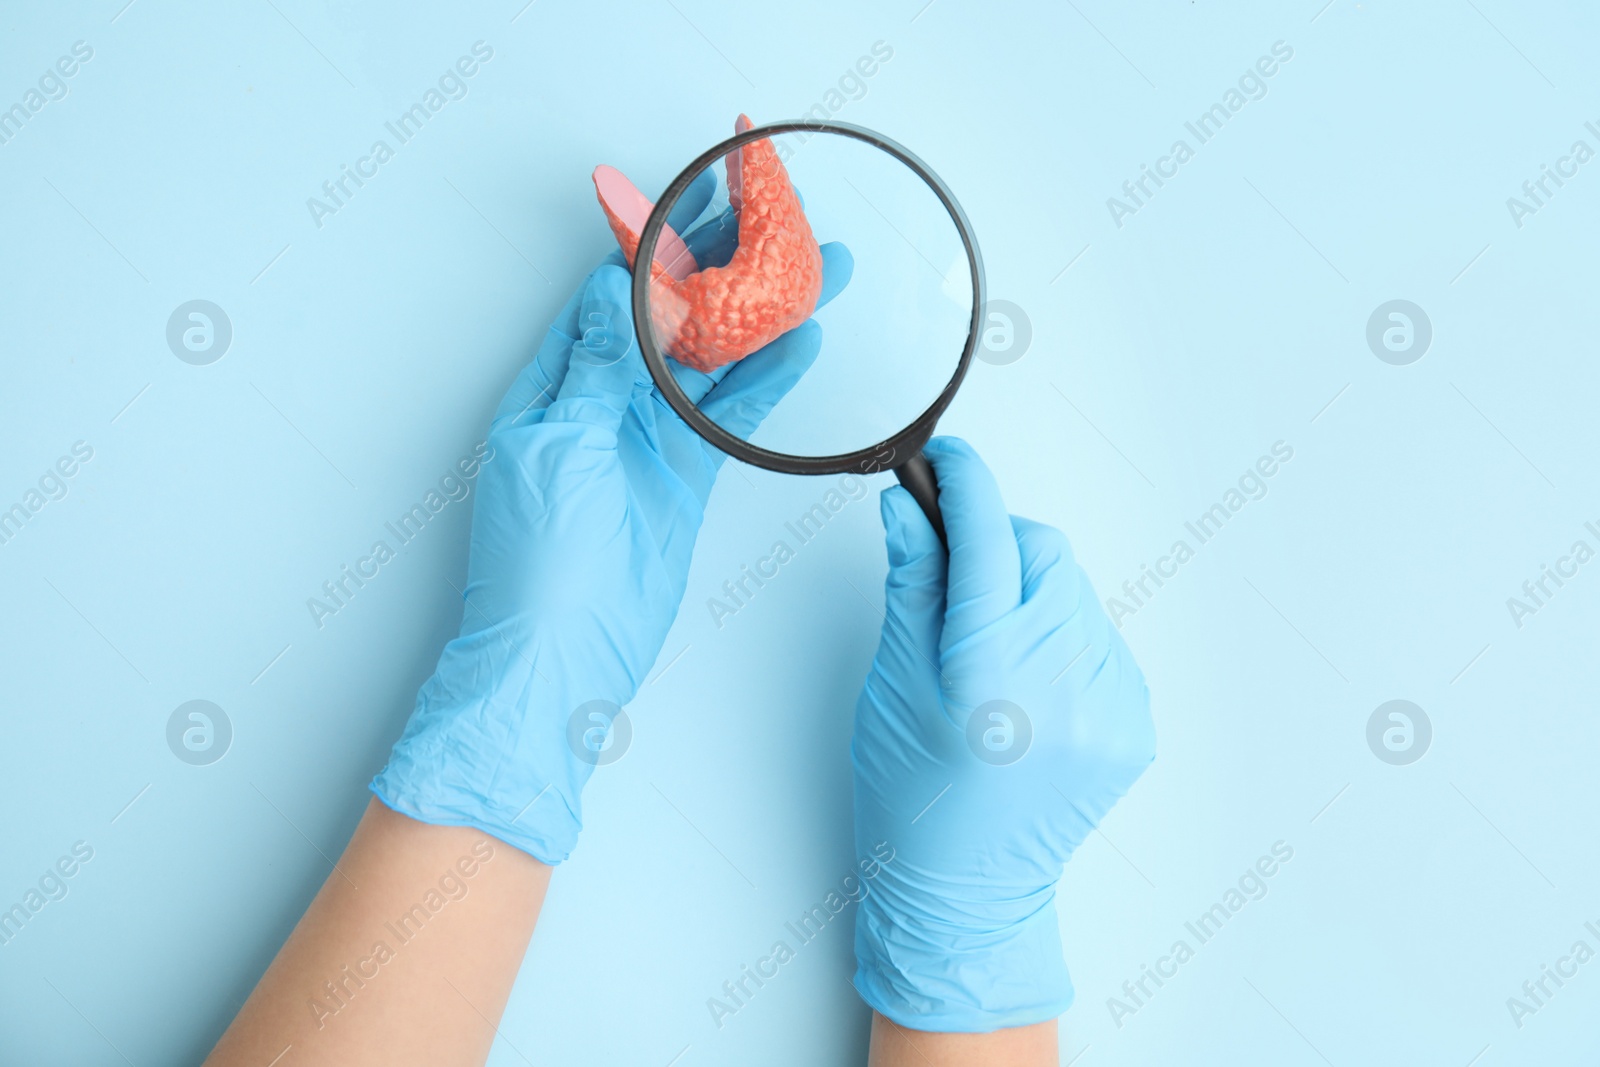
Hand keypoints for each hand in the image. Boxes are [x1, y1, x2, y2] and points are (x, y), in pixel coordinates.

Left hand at [372, 172, 851, 862]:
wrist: (560, 657)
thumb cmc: (537, 561)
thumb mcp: (560, 445)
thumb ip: (598, 368)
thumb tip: (612, 288)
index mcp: (554, 384)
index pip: (611, 294)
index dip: (658, 247)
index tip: (703, 203)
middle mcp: (601, 402)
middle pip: (670, 318)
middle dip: (722, 270)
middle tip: (775, 222)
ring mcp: (645, 440)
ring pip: (710, 362)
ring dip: (757, 318)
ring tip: (813, 272)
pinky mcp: (682, 478)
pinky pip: (729, 418)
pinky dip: (764, 382)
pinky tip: (800, 346)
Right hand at [851, 437, 1155, 1030]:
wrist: (966, 891)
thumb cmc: (912, 794)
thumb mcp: (893, 682)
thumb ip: (913, 583)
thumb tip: (912, 505)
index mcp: (990, 671)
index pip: (988, 536)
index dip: (966, 483)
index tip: (949, 460)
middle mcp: (1062, 683)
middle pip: (1044, 554)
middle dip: (999, 547)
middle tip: (957, 580)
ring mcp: (1110, 706)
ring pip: (1076, 592)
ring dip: (1032, 594)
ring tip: (992, 650)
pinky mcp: (1137, 724)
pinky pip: (1101, 640)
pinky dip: (1064, 640)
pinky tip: (1028, 685)